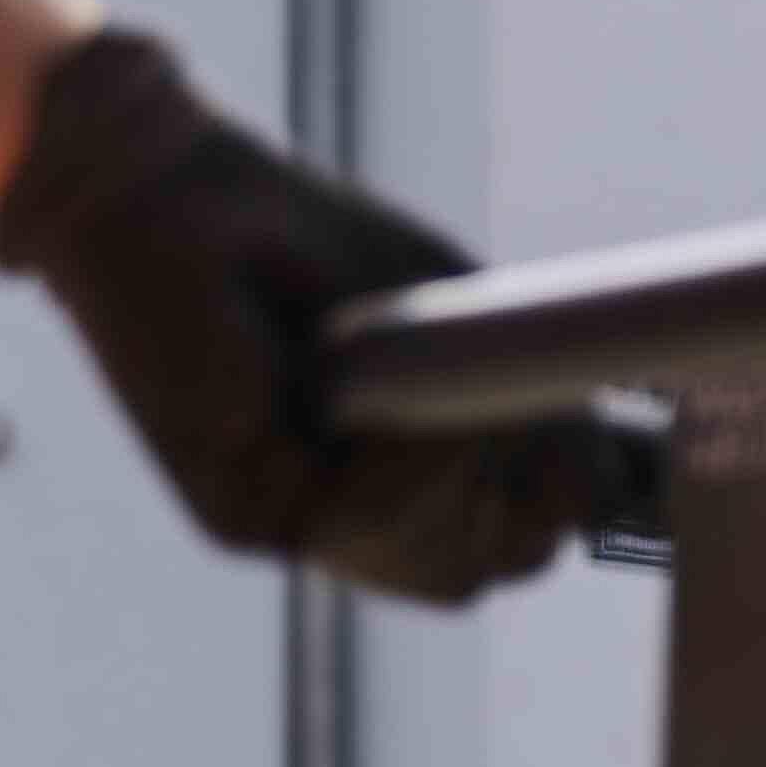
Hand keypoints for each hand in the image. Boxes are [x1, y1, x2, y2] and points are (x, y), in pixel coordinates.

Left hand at [0, 26, 588, 603]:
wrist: (167, 194)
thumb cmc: (303, 239)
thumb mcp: (446, 321)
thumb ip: (515, 401)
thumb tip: (598, 488)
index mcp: (393, 473)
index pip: (505, 545)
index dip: (558, 501)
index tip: (574, 432)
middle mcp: (338, 514)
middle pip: (478, 572)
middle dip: (524, 500)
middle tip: (503, 410)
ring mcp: (290, 524)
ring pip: (438, 566)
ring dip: (460, 473)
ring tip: (425, 379)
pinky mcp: (240, 515)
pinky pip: (361, 525)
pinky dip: (397, 457)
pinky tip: (370, 386)